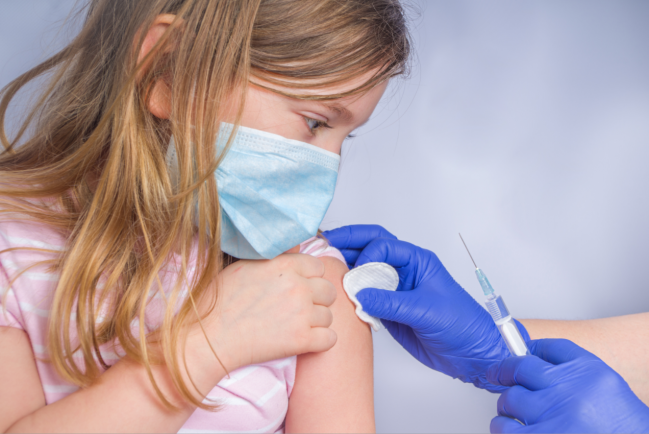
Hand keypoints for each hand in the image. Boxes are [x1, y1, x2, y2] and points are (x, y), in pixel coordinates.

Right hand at [187, 253, 337, 372]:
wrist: (208, 339)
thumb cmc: (218, 303)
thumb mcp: (243, 266)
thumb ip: (274, 256)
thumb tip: (297, 245)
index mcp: (285, 265)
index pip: (318, 266)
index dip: (309, 278)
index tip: (297, 288)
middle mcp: (297, 286)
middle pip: (328, 290)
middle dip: (317, 300)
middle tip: (296, 309)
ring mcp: (302, 313)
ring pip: (329, 316)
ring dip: (315, 323)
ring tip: (293, 326)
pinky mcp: (302, 340)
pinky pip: (330, 339)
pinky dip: (319, 342)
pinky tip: (302, 341)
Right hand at [323, 225, 528, 390]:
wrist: (471, 354)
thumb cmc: (462, 325)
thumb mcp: (426, 311)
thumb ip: (391, 302)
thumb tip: (360, 295)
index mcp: (417, 261)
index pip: (383, 245)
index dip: (366, 255)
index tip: (357, 273)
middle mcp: (404, 270)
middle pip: (371, 246)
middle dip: (348, 242)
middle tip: (324, 242)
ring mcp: (395, 289)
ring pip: (365, 269)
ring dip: (346, 266)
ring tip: (324, 267)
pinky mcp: (388, 308)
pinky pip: (365, 295)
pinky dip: (350, 293)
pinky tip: (338, 294)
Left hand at [487, 339, 648, 432]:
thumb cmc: (620, 426)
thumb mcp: (605, 388)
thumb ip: (573, 370)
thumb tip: (533, 356)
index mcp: (588, 374)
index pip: (550, 348)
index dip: (530, 348)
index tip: (518, 352)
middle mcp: (570, 391)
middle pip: (520, 369)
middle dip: (506, 374)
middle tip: (501, 379)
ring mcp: (553, 416)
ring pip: (509, 399)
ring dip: (508, 406)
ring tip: (514, 413)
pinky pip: (504, 428)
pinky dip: (503, 428)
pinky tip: (512, 429)